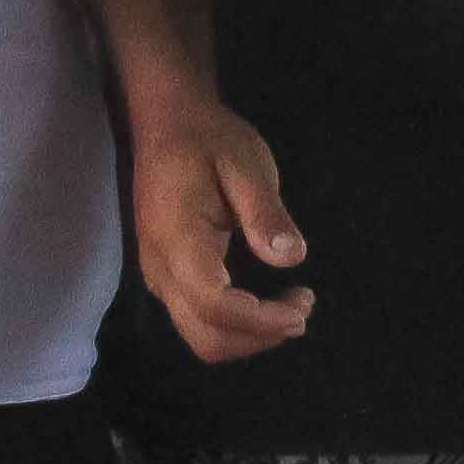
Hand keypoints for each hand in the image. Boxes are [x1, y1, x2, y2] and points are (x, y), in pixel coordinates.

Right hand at [126, 95, 317, 363]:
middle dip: (259, 337)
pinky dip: (237, 325)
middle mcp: (161, 269)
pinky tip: (266, 302)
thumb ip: (265, 213)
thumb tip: (292, 258)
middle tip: (303, 309)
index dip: (260, 319)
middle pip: (205, 337)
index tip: (302, 308)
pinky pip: (198, 320)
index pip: (213, 303)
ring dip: (249, 336)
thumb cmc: (208, 140)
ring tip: (292, 306)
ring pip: (201, 336)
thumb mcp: (247, 164)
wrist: (166, 125)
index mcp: (179, 240)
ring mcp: (160, 276)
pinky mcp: (168, 277)